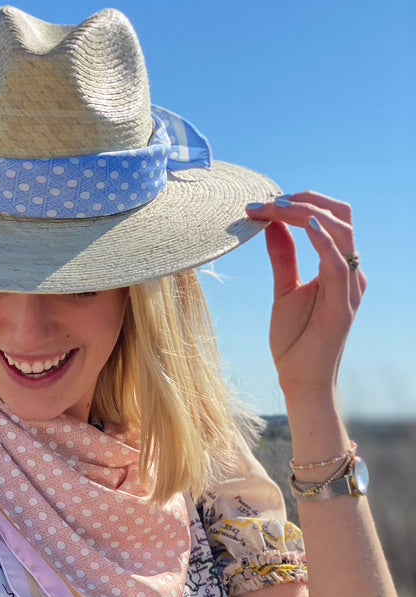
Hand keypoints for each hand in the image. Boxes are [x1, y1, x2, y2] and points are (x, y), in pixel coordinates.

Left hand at [246, 192, 365, 406]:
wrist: (301, 381)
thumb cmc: (295, 341)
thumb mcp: (284, 290)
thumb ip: (283, 257)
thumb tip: (272, 224)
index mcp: (338, 266)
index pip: (328, 219)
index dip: (299, 204)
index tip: (262, 203)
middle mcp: (350, 271)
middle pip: (341, 216)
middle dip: (305, 201)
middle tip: (269, 199)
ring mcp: (351, 286)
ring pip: (341, 232)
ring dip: (307, 215)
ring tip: (276, 207)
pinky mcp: (344, 303)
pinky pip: (339, 263)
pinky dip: (323, 241)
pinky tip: (304, 227)